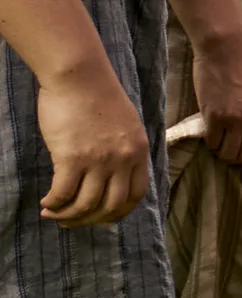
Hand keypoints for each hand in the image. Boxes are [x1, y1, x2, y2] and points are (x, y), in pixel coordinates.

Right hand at [34, 60, 149, 226]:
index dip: (118, 211)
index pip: (136, 193)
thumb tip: (110, 174)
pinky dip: (55, 203)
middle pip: (111, 205)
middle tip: (72, 221)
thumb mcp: (124, 125)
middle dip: (90, 219)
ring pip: (87, 203)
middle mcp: (123, 159)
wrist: (79, 76)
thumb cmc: (96, 96)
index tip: (102, 217)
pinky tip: (47, 203)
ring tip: (54, 213)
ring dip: (69, 215)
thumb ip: (122, 149)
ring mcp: (99, 159)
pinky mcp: (73, 157)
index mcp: (139, 151)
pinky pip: (64, 193)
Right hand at [192, 27, 241, 165]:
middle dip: (236, 158)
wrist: (226, 51)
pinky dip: (210, 142)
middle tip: (228, 151)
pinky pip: (212, 142)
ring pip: (228, 153)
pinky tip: (210, 133)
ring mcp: (235, 120)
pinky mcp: (214, 116)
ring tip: (218, 143)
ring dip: (221, 152)